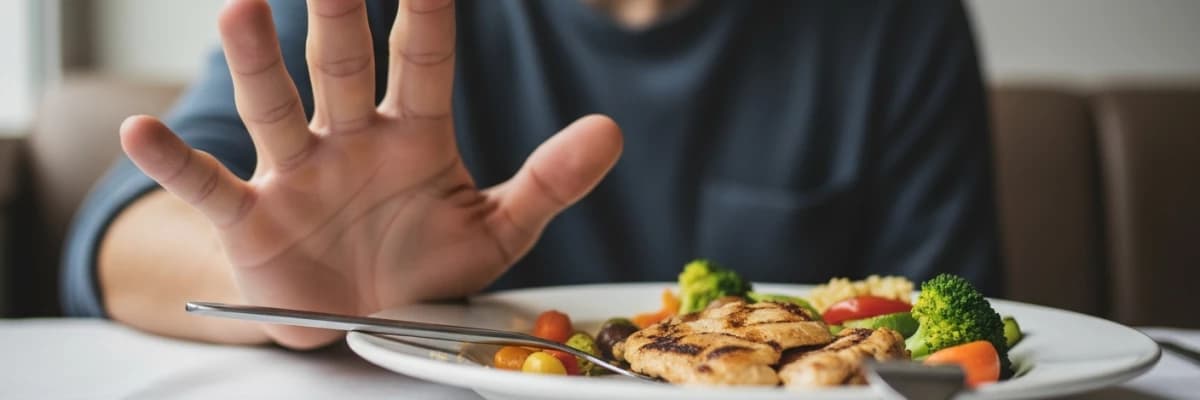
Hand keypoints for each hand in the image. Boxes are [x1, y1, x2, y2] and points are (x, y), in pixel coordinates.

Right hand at [119, 0, 621, 348]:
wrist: (362, 324)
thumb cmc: (427, 267)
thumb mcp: (498, 230)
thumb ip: (550, 182)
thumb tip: (612, 131)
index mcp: (415, 136)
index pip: (426, 62)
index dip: (431, 13)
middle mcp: (351, 141)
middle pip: (343, 67)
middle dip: (337, 17)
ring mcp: (297, 174)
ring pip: (276, 108)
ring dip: (257, 64)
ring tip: (240, 8)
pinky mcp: (252, 221)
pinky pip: (210, 186)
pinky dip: (177, 162)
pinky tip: (142, 131)